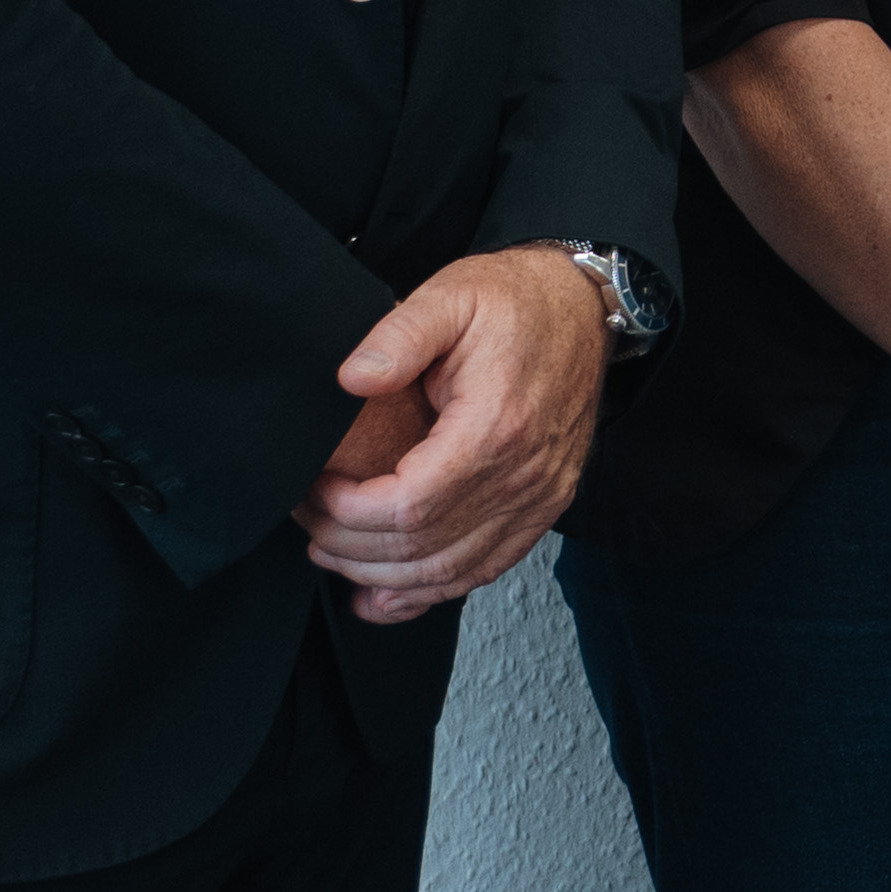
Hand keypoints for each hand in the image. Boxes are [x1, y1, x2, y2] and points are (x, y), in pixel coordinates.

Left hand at [298, 248, 613, 623]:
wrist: (583, 306)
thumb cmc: (517, 301)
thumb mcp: (451, 296)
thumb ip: (398, 335)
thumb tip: (350, 378)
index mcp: (497, 426)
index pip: (410, 506)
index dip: (350, 512)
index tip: (315, 490)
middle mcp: (526, 475)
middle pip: (424, 548)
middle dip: (352, 547)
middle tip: (307, 523)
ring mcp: (540, 497)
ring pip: (450, 571)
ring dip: (383, 577)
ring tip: (332, 554)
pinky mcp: (544, 506)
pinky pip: (485, 570)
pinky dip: (430, 593)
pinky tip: (385, 595)